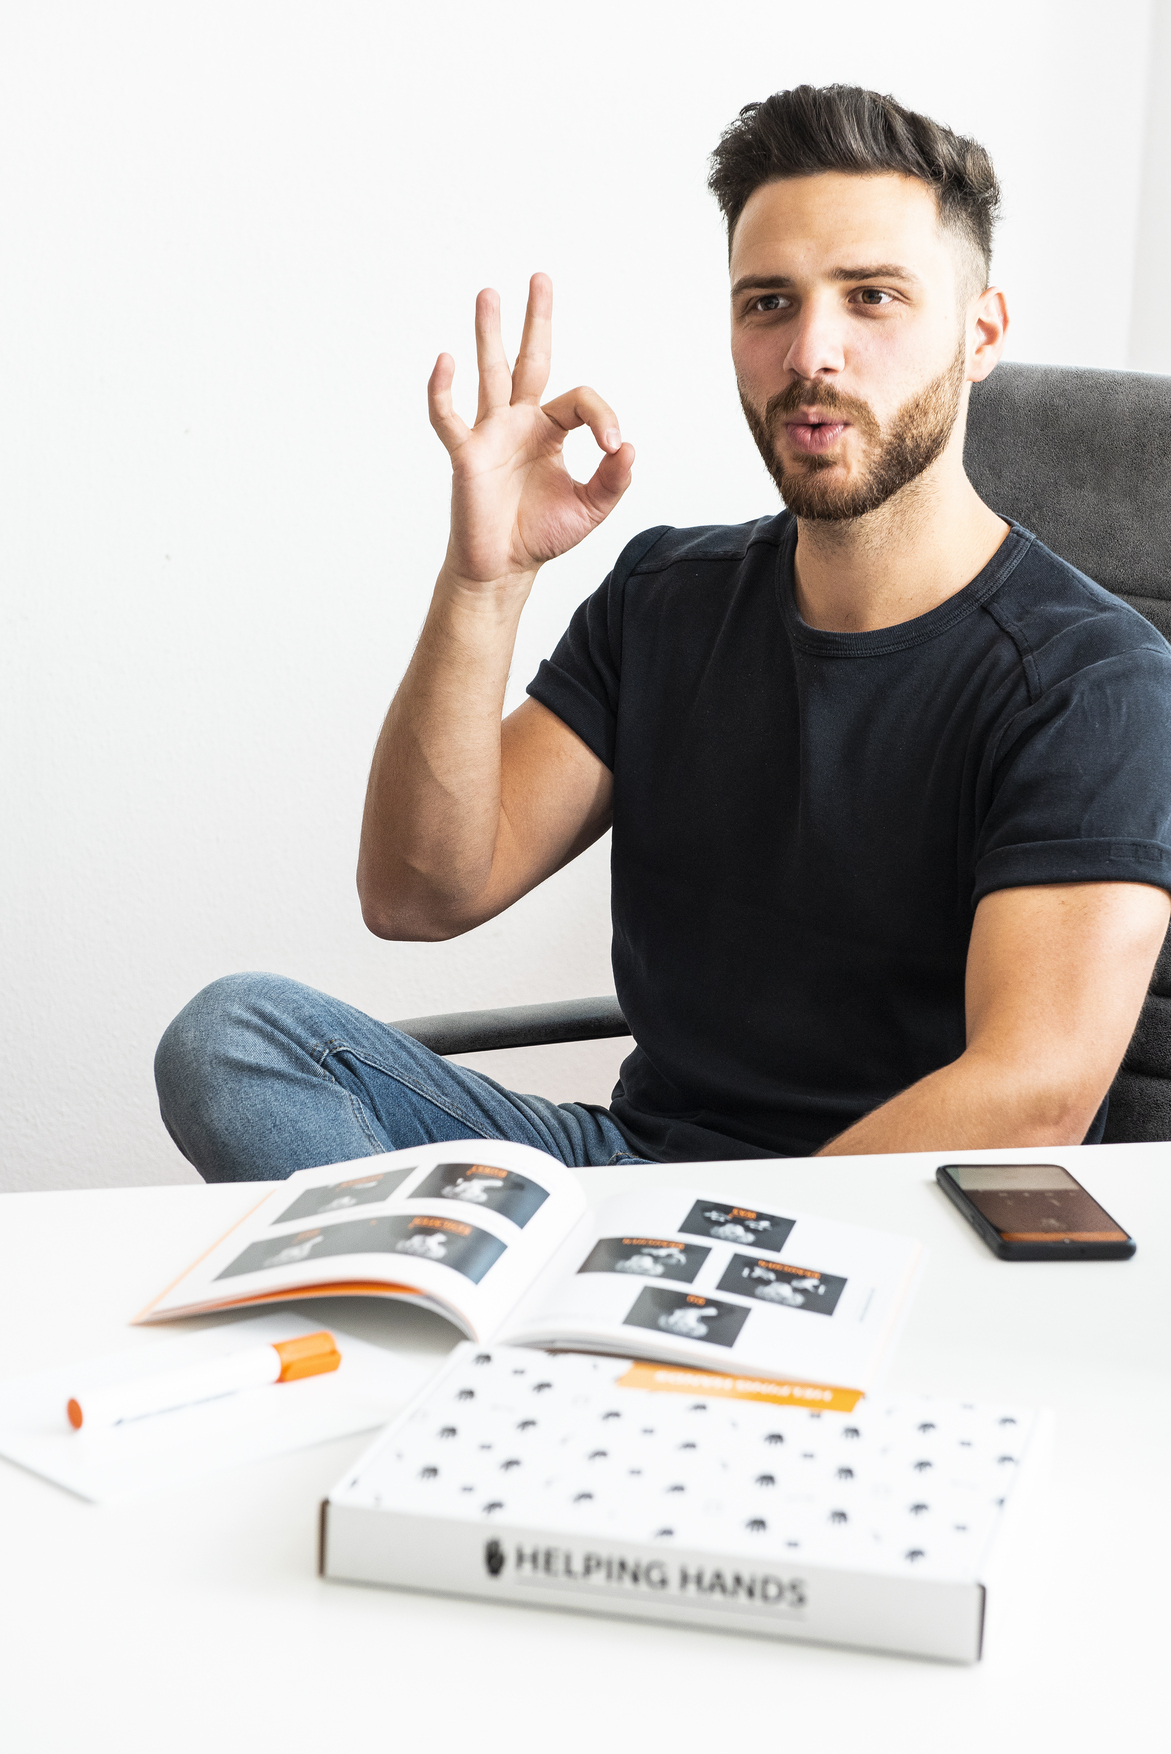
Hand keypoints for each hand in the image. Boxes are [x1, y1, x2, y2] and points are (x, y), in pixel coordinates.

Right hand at [428, 273, 634, 588]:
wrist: (503, 568)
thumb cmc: (540, 534)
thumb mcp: (591, 508)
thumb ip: (614, 480)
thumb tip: (629, 447)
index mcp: (550, 430)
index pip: (580, 400)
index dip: (603, 416)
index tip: (613, 447)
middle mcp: (520, 422)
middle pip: (529, 360)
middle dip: (536, 320)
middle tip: (540, 278)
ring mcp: (490, 433)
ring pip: (490, 373)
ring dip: (488, 333)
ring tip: (489, 293)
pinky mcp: (466, 453)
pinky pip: (448, 416)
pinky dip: (442, 390)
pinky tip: (445, 360)